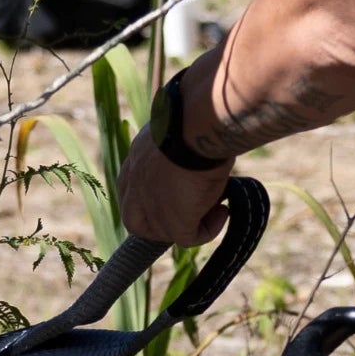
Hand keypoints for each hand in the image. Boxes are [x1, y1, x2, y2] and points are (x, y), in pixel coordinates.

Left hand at [117, 124, 233, 246]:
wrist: (196, 125)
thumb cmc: (191, 116)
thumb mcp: (175, 130)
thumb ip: (173, 146)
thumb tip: (190, 141)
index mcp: (133, 163)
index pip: (130, 194)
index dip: (151, 201)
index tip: (177, 194)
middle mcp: (134, 188)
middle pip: (138, 222)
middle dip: (163, 222)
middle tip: (192, 209)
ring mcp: (151, 209)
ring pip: (165, 231)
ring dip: (191, 221)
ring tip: (216, 202)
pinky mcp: (174, 223)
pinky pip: (189, 238)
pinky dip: (208, 230)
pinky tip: (224, 211)